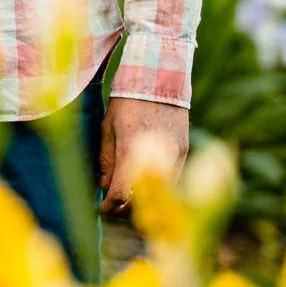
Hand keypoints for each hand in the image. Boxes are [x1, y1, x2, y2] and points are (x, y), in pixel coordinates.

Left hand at [99, 97, 188, 216]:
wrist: (159, 77)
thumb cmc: (127, 100)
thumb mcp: (108, 127)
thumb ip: (106, 159)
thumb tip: (104, 187)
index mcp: (131, 149)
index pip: (122, 193)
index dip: (109, 206)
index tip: (101, 209)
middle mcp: (156, 156)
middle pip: (143, 199)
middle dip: (126, 207)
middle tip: (112, 206)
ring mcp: (175, 155)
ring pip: (161, 192)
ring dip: (144, 199)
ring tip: (127, 197)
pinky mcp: (184, 150)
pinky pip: (172, 178)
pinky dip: (158, 185)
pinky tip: (144, 180)